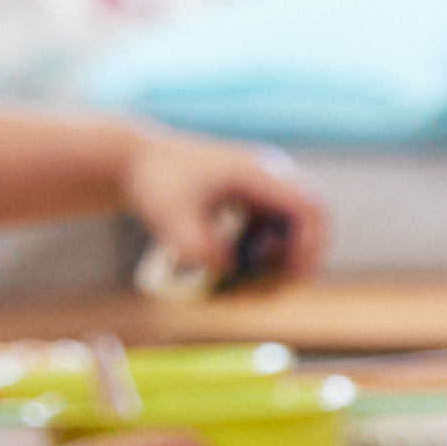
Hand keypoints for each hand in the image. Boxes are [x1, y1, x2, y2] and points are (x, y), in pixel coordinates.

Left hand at [121, 127, 328, 289]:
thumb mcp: (170, 220)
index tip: (294, 276)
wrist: (135, 158)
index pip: (309, 206)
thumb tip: (228, 269)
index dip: (311, 244)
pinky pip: (274, 225)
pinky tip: (237, 266)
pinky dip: (264, 249)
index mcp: (257, 172)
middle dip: (302, 255)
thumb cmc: (152, 183)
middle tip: (280, 287)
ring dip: (282, 255)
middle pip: (311, 216)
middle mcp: (267, 174)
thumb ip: (199, 248)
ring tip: (253, 282)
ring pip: (293, 224)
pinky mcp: (250, 195)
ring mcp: (261, 184)